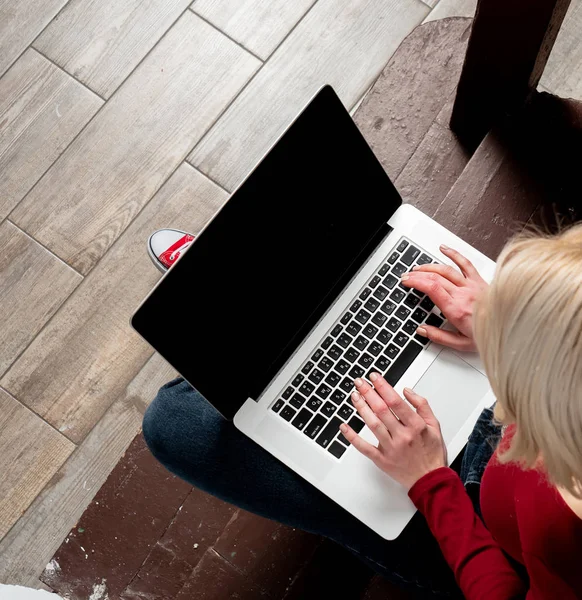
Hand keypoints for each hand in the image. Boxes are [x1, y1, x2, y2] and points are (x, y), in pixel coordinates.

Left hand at [340, 373, 445, 489]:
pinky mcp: (382, 460)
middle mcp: (403, 436)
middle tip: (359, 382)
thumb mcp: (435, 426)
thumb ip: (422, 405)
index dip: (383, 387)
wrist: (430, 480)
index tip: (375, 377)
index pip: (396, 402)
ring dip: (361, 408)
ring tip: (354, 396)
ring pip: (373, 425)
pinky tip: (344, 426)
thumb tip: (407, 390)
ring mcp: (391, 448)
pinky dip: (352, 437)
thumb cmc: (432, 453)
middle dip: (369, 393)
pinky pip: (364, 447)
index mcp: (416, 426)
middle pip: (382, 410)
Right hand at [400, 245, 487, 351]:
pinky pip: (465, 263)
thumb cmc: (490, 336)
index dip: (416, 282)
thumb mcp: (461, 344)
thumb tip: (422, 330)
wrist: (512, 329)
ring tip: (418, 268)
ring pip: (446, 269)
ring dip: (429, 266)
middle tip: (406, 276)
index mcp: (457, 310)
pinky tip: (444, 249)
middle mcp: (464, 295)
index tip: (406, 281)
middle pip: (435, 278)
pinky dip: (453, 254)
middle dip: (417, 275)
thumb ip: (439, 337)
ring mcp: (472, 286)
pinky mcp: (480, 281)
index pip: (432, 289)